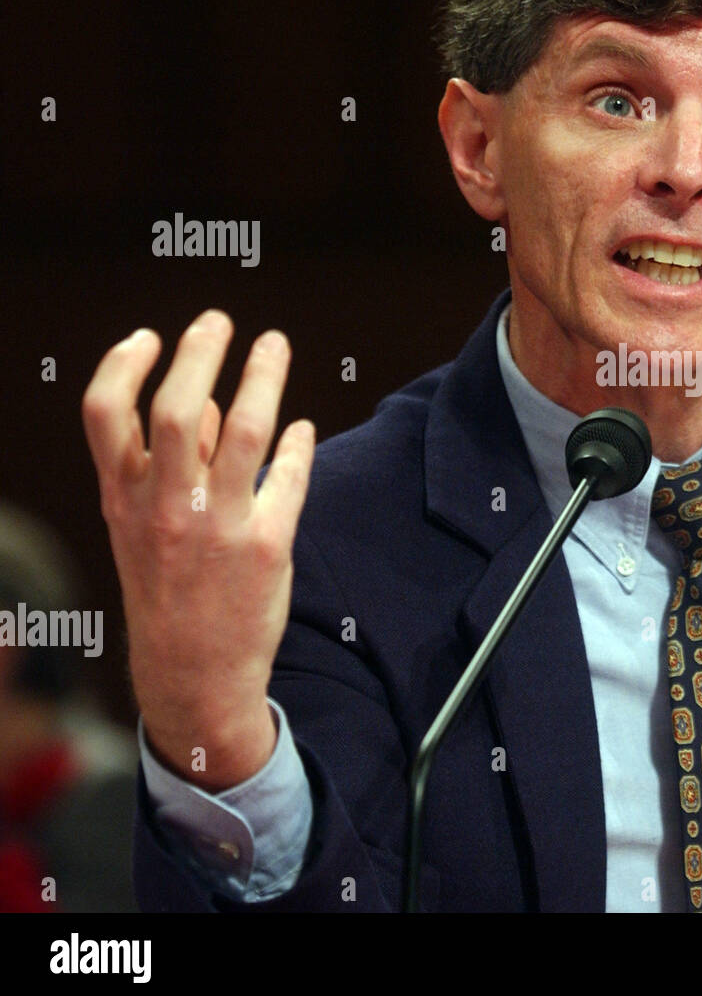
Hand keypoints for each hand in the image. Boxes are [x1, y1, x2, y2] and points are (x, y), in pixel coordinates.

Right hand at [82, 310, 314, 790]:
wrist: (192, 674)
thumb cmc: (166, 590)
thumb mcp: (139, 529)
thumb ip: (163, 466)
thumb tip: (206, 401)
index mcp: (122, 498)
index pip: (104, 414)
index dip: (123, 364)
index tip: (151, 335)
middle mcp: (165, 506)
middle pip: (178, 407)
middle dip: (201, 353)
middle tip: (221, 321)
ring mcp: (217, 524)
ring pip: (246, 429)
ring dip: (264, 377)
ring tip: (275, 345)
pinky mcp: (266, 544)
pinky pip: (289, 476)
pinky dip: (299, 443)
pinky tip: (303, 428)